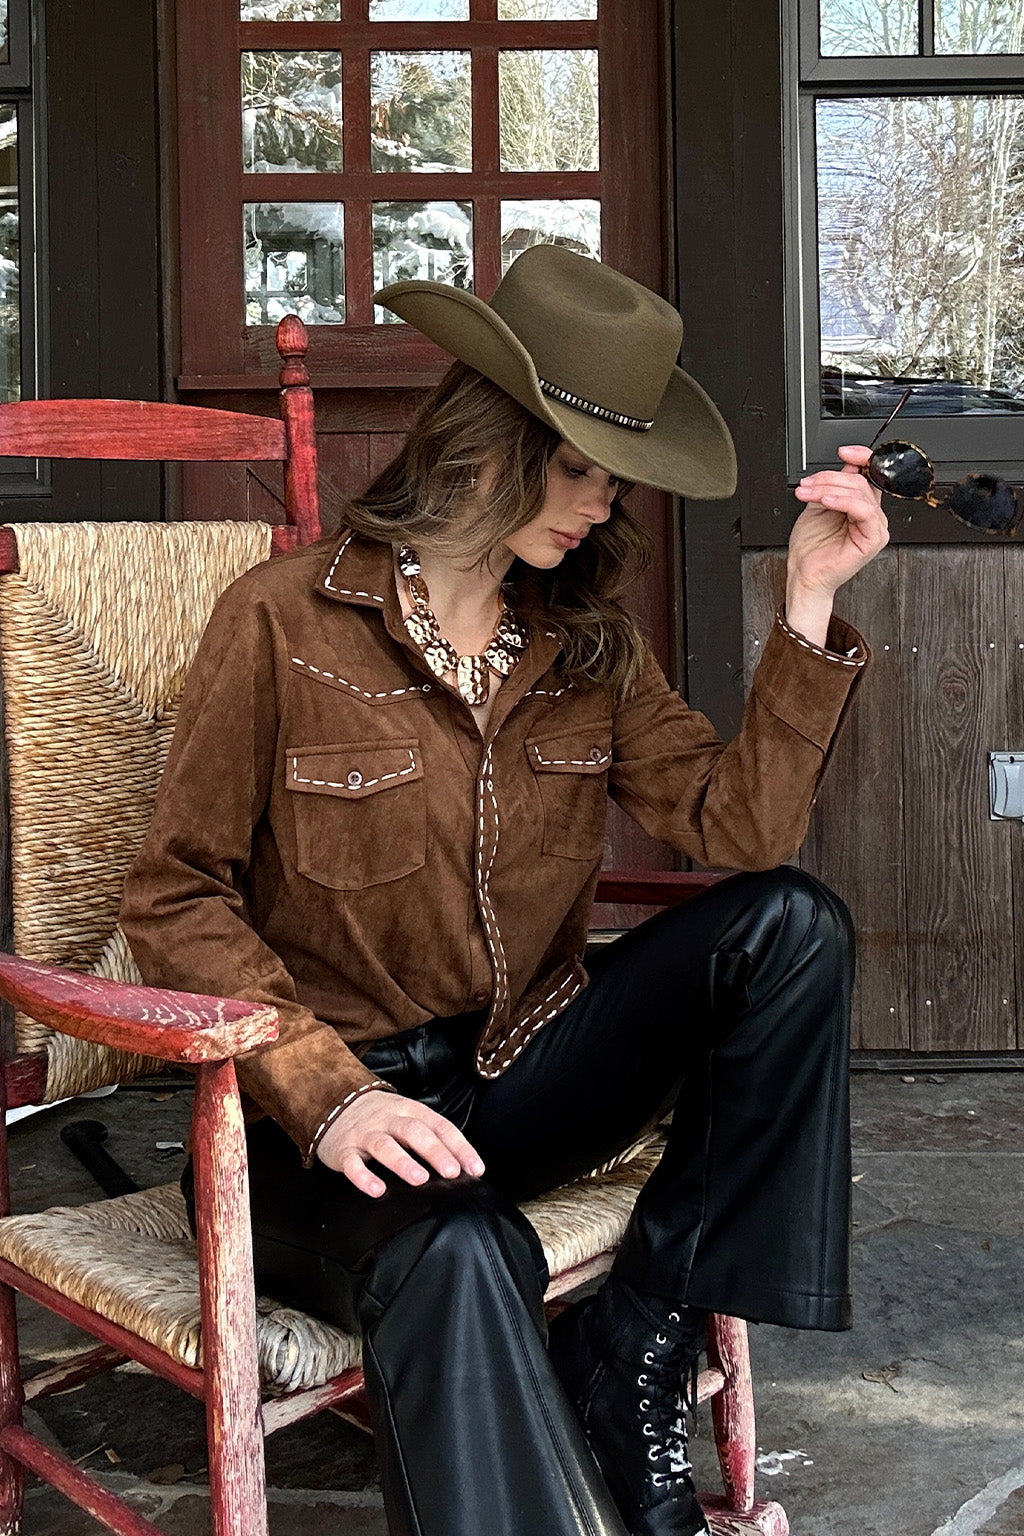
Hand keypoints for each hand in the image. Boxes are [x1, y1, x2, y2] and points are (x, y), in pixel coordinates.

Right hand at [317, 1089, 485, 1196]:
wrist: (334, 1102)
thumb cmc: (381, 1118)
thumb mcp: (408, 1118)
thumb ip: (431, 1137)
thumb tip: (464, 1167)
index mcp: (410, 1111)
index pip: (440, 1126)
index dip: (459, 1147)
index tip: (476, 1169)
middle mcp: (389, 1119)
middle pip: (414, 1132)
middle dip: (434, 1151)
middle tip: (451, 1172)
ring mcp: (365, 1134)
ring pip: (384, 1145)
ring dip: (403, 1162)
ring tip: (420, 1179)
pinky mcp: (344, 1150)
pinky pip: (353, 1163)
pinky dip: (364, 1177)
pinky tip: (377, 1191)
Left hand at [787, 445, 889, 644]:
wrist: (804, 574)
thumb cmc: (811, 548)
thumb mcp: (818, 506)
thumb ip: (831, 486)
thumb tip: (842, 466)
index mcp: (861, 506)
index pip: (870, 474)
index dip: (861, 457)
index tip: (844, 451)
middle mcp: (871, 515)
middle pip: (860, 481)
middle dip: (829, 478)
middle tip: (807, 485)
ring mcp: (874, 527)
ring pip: (860, 492)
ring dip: (829, 488)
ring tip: (808, 494)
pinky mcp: (872, 539)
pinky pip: (864, 511)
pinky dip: (843, 501)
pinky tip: (826, 501)